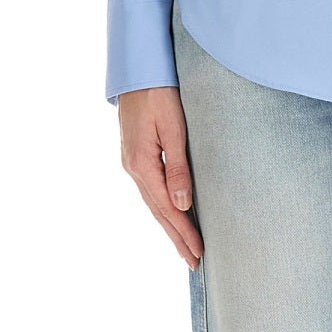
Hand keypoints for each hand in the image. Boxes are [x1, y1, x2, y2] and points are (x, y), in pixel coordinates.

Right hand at [118, 86, 203, 270]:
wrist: (138, 69)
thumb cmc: (159, 92)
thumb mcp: (173, 126)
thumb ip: (177, 165)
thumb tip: (182, 203)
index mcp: (142, 163)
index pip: (167, 208)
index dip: (183, 231)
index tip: (199, 252)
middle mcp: (134, 167)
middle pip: (158, 211)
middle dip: (177, 237)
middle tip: (194, 262)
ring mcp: (132, 161)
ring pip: (153, 202)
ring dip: (170, 225)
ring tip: (184, 247)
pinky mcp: (136, 154)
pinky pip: (151, 189)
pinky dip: (162, 207)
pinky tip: (170, 214)